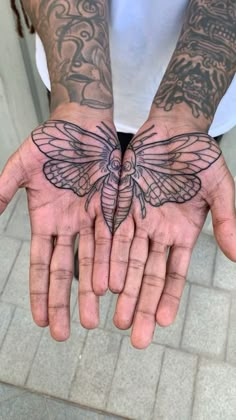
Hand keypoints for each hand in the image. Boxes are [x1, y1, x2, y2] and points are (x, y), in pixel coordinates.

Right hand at [0, 111, 120, 340]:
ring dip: (90, 291)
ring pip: (92, 262)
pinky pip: (113, 241)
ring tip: (90, 321)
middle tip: (64, 334)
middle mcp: (69, 226)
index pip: (41, 264)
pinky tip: (110, 288)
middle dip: (64, 302)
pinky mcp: (113, 210)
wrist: (83, 125)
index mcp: (45, 220)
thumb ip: (2, 189)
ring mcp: (92, 220)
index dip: (40, 291)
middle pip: (66, 271)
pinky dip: (111, 264)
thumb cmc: (50, 142)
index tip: (39, 319)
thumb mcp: (21, 166)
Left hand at [109, 121, 235, 348]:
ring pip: (128, 262)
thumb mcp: (218, 187)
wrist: (172, 129)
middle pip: (150, 276)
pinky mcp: (120, 206)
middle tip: (134, 336)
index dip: (170, 298)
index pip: (175, 273)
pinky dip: (107, 259)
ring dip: (123, 290)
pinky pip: (111, 236)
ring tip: (115, 317)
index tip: (162, 324)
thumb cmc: (199, 156)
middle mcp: (159, 233)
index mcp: (183, 232)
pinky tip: (102, 283)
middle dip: (143, 305)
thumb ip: (225, 220)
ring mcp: (138, 221)